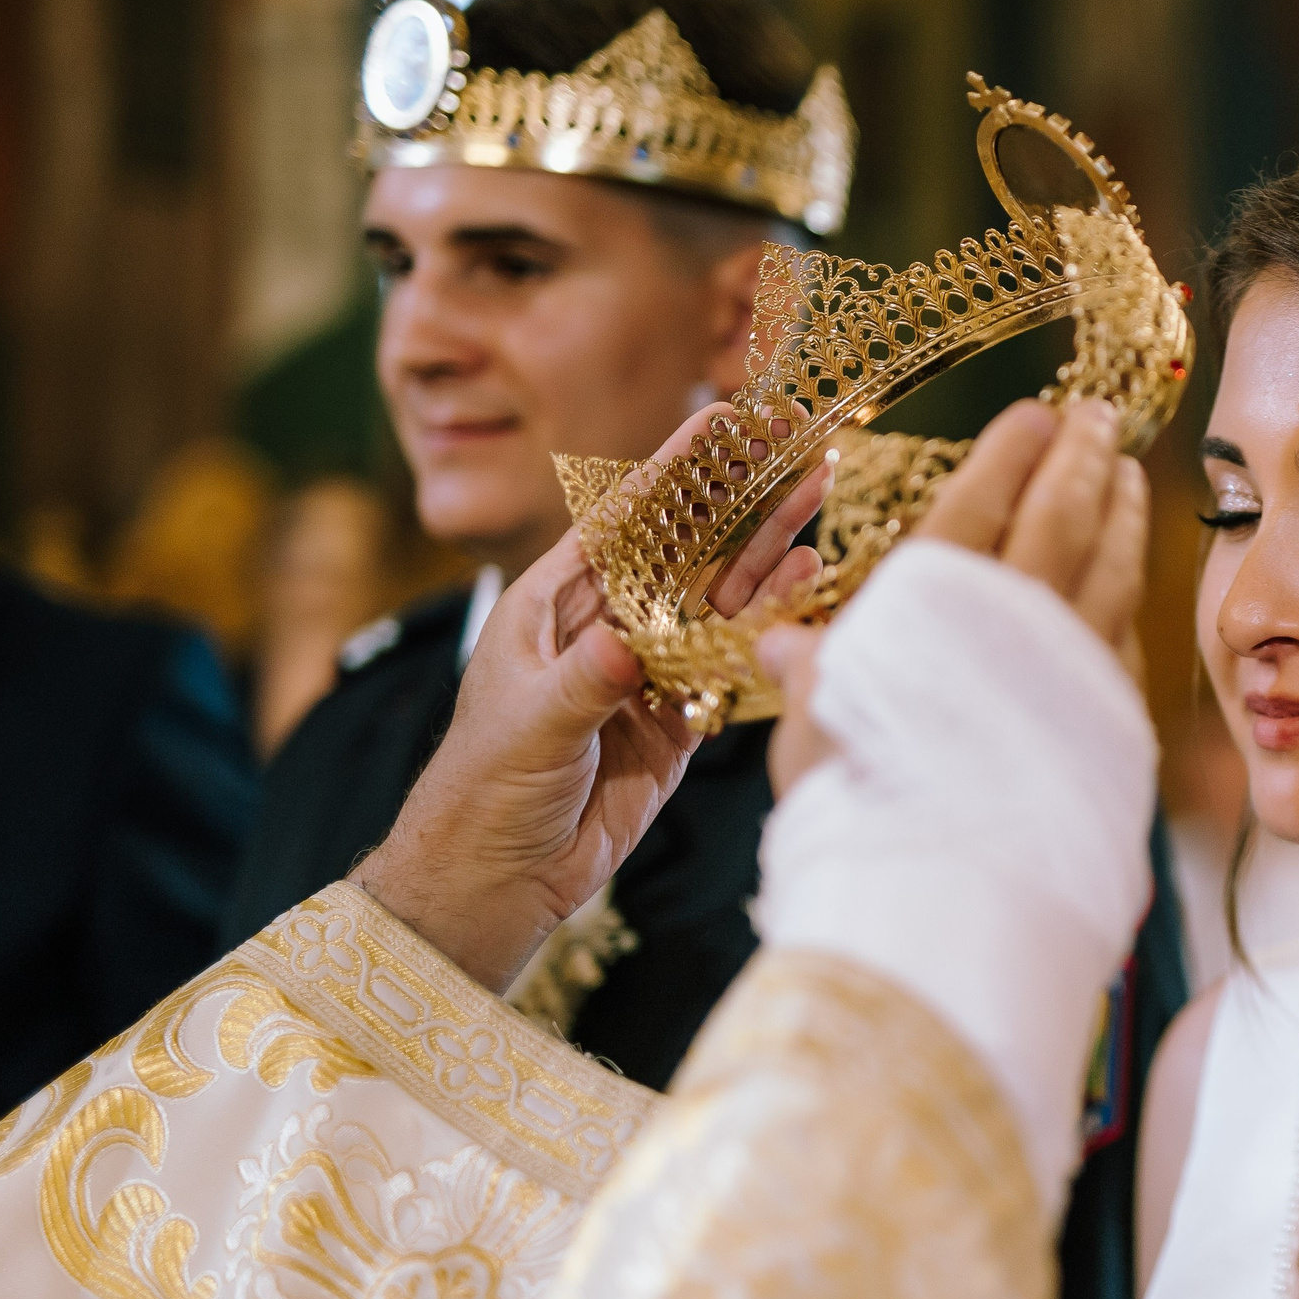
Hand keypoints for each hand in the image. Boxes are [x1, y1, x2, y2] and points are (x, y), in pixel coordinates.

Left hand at [352, 401, 822, 991]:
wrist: (495, 879)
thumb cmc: (483, 789)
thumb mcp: (529, 725)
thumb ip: (583, 681)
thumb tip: (624, 644)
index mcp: (552, 605)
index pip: (623, 521)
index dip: (677, 468)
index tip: (724, 418)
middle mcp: (604, 627)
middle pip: (684, 550)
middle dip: (740, 502)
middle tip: (797, 452)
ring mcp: (645, 674)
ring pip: (716, 603)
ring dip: (765, 559)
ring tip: (815, 507)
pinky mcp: (676, 724)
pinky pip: (728, 667)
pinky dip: (767, 631)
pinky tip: (804, 593)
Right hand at [759, 397, 1147, 796]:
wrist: (945, 897)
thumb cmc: (858, 807)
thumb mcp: (815, 730)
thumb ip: (817, 675)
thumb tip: (782, 648)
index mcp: (932, 602)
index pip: (980, 502)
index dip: (1009, 452)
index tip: (1035, 413)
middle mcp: (1013, 621)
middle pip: (1060, 518)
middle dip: (1081, 457)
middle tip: (1100, 414)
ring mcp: (1072, 669)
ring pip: (1109, 571)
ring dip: (1120, 516)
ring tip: (1127, 475)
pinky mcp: (1109, 722)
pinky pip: (1123, 640)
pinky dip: (1129, 598)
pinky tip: (1131, 583)